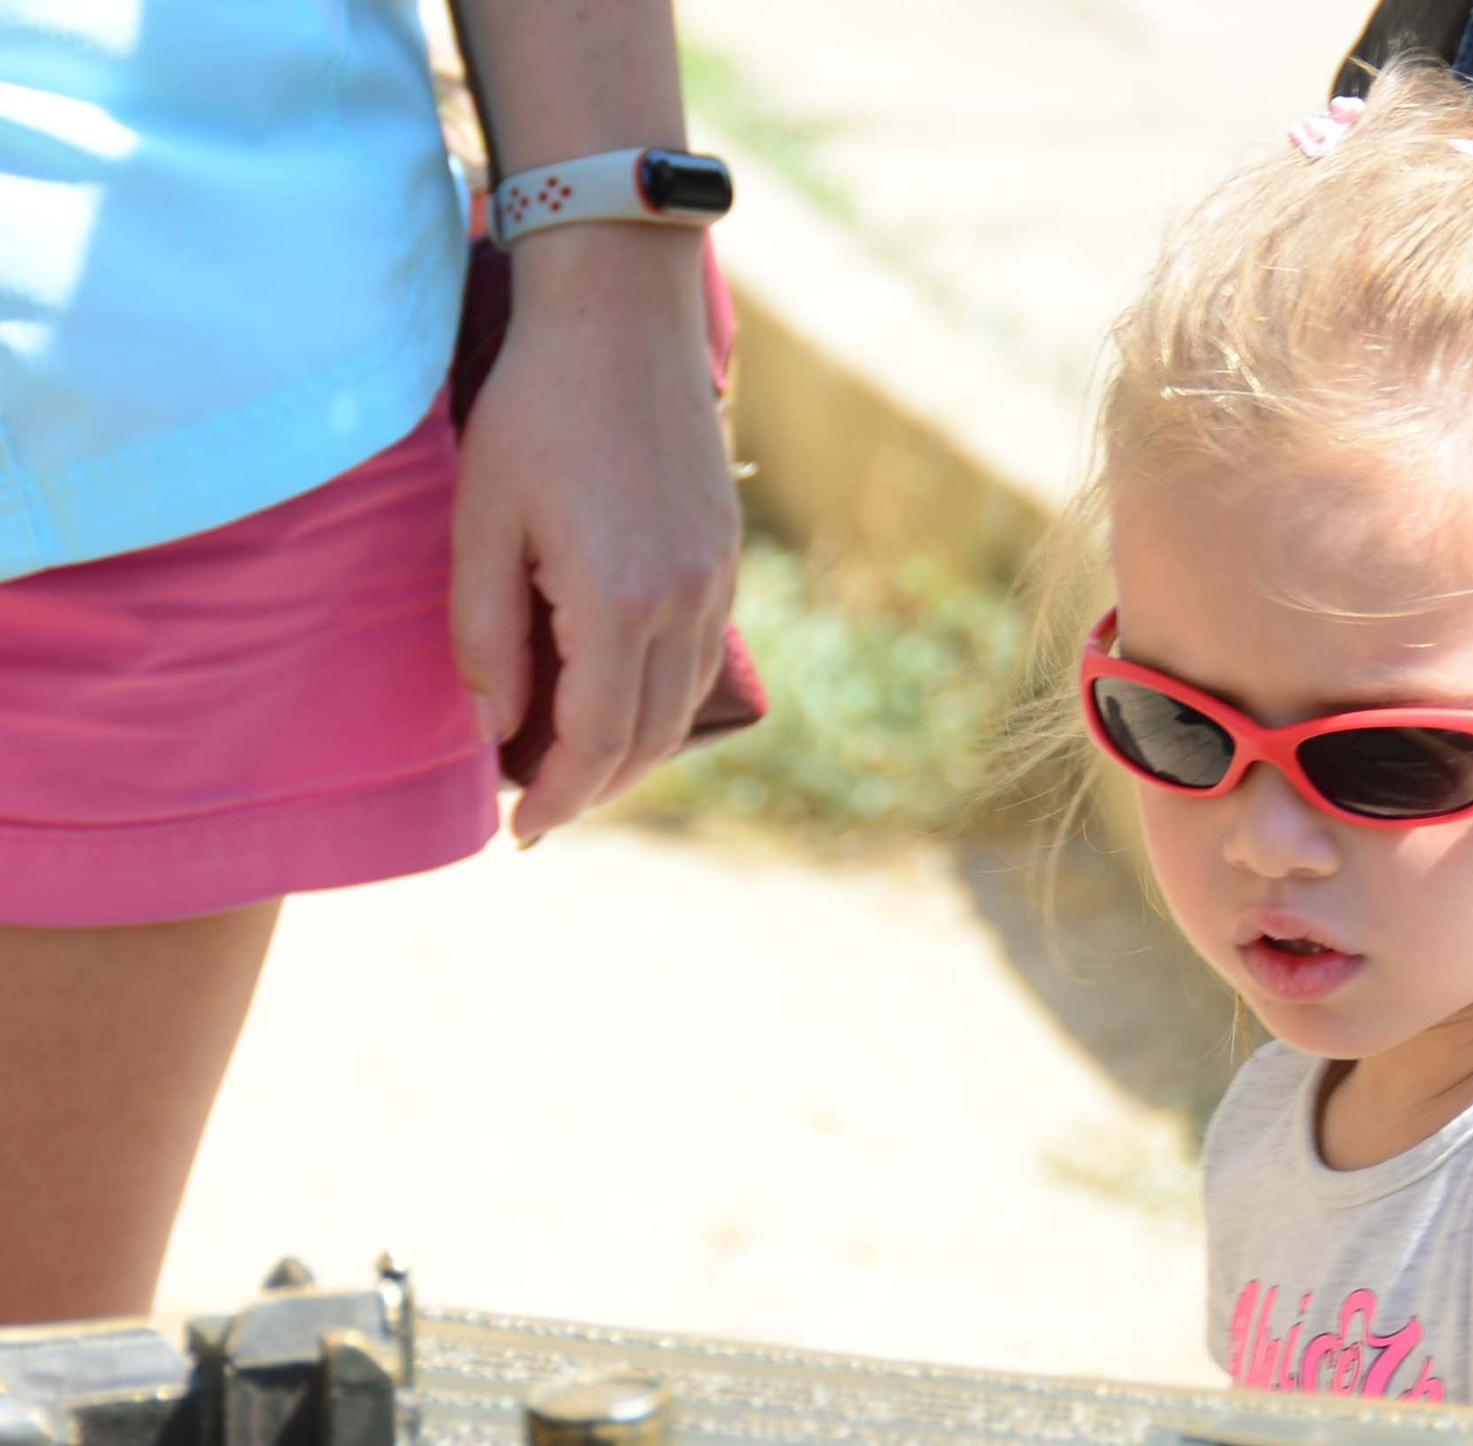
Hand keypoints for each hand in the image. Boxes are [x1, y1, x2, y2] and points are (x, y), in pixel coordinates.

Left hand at [450, 226, 741, 844]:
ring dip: (633, 756)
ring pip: (682, 709)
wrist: (623, 316)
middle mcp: (681, 605)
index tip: (521, 834)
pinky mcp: (724, 558)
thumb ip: (484, 634)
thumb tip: (495, 725)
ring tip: (579, 771)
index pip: (591, 741)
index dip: (556, 798)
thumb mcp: (481, 519)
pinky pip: (699, 663)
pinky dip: (662, 706)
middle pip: (646, 741)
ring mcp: (714, 582)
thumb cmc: (535, 407)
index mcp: (617, 603)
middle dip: (594, 790)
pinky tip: (624, 703)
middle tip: (543, 815)